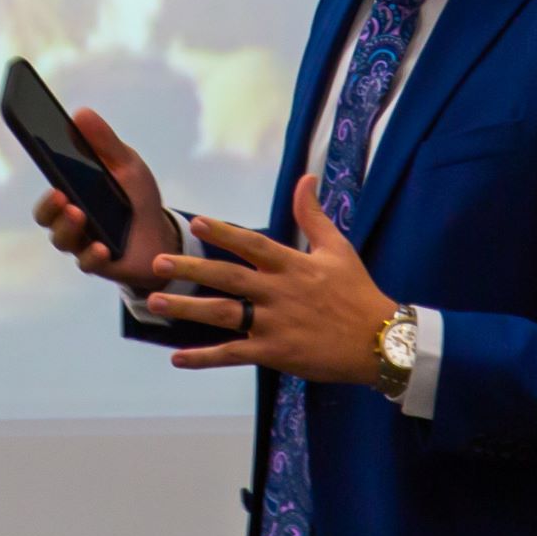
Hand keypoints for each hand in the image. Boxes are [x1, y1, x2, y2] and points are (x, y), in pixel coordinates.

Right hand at [33, 107, 185, 294]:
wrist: (163, 235)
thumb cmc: (137, 198)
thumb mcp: (127, 165)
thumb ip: (105, 143)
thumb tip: (80, 113)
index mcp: (73, 194)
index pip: (48, 182)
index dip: (40, 170)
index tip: (38, 151)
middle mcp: (70, 220)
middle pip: (45, 216)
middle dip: (49, 206)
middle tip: (61, 193)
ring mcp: (82, 243)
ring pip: (62, 240)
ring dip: (68, 227)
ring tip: (79, 214)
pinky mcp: (99, 264)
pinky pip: (87, 262)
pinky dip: (92, 255)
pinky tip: (102, 247)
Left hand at [143, 176, 401, 385]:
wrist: (380, 342)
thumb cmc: (357, 292)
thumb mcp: (338, 248)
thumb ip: (313, 215)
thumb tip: (306, 178)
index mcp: (293, 266)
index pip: (253, 245)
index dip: (225, 233)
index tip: (197, 222)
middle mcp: (279, 293)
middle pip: (227, 278)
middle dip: (190, 269)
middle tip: (156, 263)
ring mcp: (275, 324)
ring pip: (223, 315)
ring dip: (187, 308)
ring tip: (156, 302)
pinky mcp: (275, 353)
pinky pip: (234, 354)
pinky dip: (205, 357)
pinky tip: (177, 358)